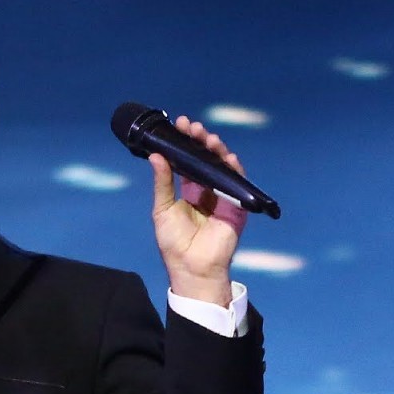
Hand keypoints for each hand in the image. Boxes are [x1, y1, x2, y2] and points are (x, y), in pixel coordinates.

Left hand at [149, 116, 247, 305]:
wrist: (192, 267)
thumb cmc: (173, 242)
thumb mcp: (162, 209)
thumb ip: (162, 183)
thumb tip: (155, 156)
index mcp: (188, 191)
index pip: (188, 161)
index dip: (186, 143)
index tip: (180, 125)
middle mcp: (207, 190)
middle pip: (206, 159)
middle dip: (201, 141)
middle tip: (193, 127)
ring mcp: (223, 196)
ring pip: (223, 167)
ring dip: (217, 150)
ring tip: (208, 138)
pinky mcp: (236, 205)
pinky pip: (238, 182)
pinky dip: (234, 168)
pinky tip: (227, 157)